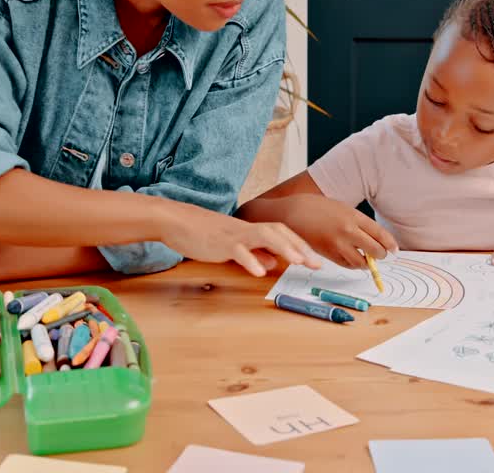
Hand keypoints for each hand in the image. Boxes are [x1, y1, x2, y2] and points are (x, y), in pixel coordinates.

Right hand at [162, 203, 323, 276]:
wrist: (177, 221)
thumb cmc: (205, 234)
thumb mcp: (234, 245)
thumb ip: (254, 253)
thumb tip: (273, 263)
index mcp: (251, 230)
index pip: (282, 233)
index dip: (300, 245)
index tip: (315, 259)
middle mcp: (247, 229)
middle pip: (280, 232)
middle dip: (300, 247)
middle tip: (316, 264)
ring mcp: (234, 234)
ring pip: (264, 236)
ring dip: (283, 248)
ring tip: (298, 262)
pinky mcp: (219, 242)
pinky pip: (237, 250)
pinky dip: (249, 260)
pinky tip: (259, 272)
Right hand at [275, 194, 398, 268]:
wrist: (292, 213)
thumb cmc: (317, 208)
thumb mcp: (342, 208)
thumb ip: (358, 223)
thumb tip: (374, 239)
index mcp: (353, 216)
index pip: (380, 234)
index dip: (390, 244)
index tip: (394, 249)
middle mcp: (348, 231)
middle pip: (375, 250)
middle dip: (381, 255)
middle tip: (381, 255)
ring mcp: (337, 244)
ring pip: (361, 262)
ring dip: (366, 263)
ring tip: (366, 259)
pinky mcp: (327, 255)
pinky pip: (346, 265)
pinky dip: (352, 264)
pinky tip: (351, 258)